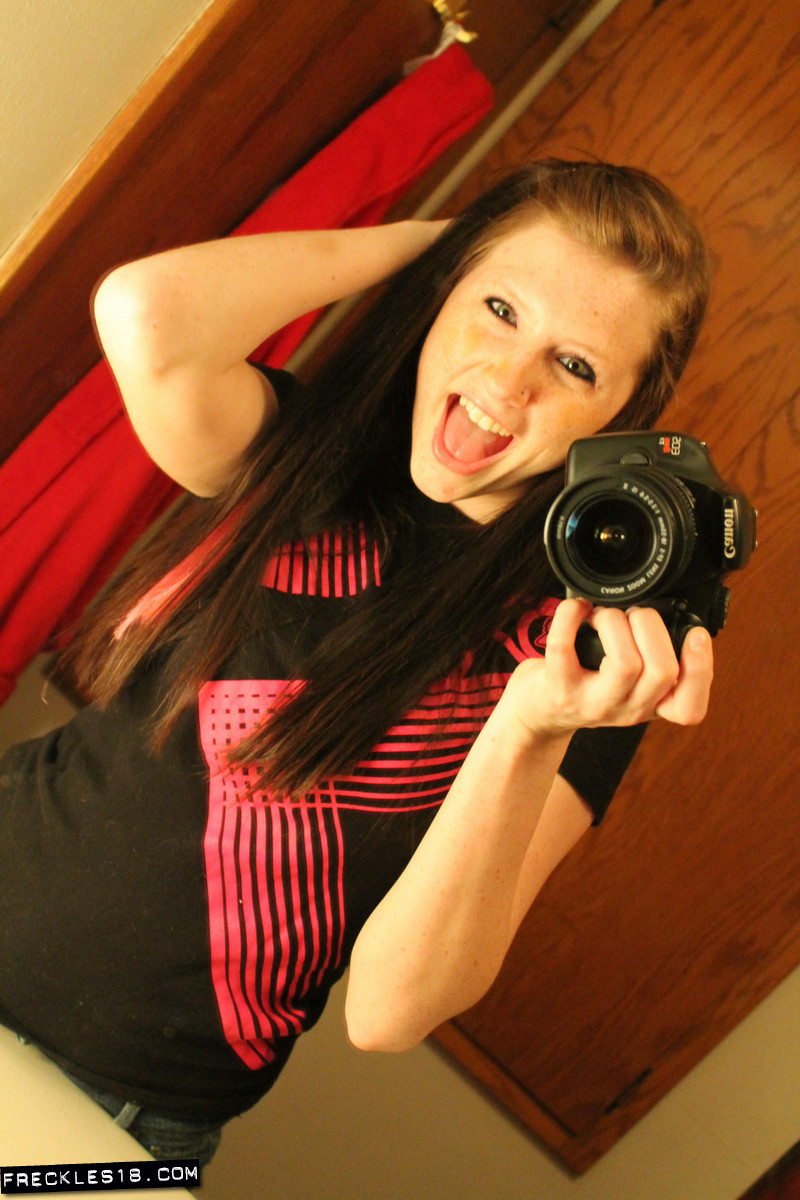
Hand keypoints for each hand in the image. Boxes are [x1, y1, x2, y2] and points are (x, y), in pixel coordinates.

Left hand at [503, 598, 713, 737]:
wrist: (540, 712)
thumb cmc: (588, 683)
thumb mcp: (629, 683)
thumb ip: (653, 659)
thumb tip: (672, 612)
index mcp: (651, 705)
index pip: (689, 708)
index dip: (701, 669)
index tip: (696, 634)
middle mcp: (627, 709)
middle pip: (663, 672)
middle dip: (652, 627)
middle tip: (635, 615)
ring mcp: (593, 702)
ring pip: (625, 663)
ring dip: (616, 622)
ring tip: (603, 616)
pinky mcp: (559, 688)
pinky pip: (564, 647)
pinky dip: (570, 616)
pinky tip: (577, 608)